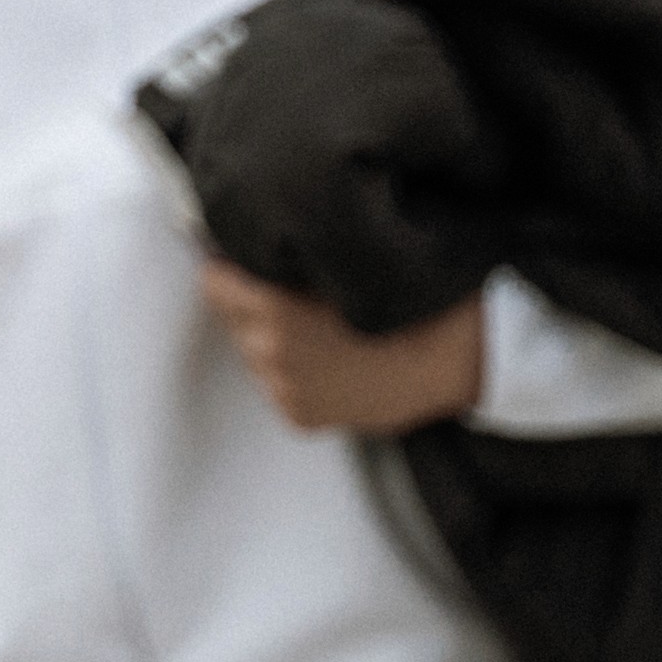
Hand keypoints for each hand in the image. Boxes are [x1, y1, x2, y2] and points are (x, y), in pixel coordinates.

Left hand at [199, 260, 488, 436]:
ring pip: (256, 354)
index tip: (244, 265)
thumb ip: (285, 256)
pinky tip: (334, 362)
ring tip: (323, 332)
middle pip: (234, 320)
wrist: (447, 356)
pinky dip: (296, 374)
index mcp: (273, 309)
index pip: (214, 284)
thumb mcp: (339, 259)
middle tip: (296, 298)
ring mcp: (283, 390)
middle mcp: (269, 353)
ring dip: (274, 342)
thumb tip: (236, 245)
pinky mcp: (299, 416)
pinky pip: (280, 385)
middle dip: (254, 307)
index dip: (230, 270)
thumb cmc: (399, 296)